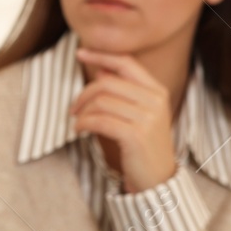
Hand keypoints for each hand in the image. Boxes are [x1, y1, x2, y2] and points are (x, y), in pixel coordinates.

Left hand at [71, 47, 177, 192]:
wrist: (157, 178)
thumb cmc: (143, 145)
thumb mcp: (139, 114)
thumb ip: (124, 91)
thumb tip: (102, 70)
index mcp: (156, 91)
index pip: (126, 63)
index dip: (101, 55)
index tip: (80, 52)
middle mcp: (154, 101)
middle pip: (107, 82)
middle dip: (84, 94)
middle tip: (73, 108)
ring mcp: (147, 118)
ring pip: (101, 102)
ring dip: (82, 112)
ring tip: (78, 122)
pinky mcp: (135, 135)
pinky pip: (99, 121)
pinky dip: (83, 124)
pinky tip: (80, 130)